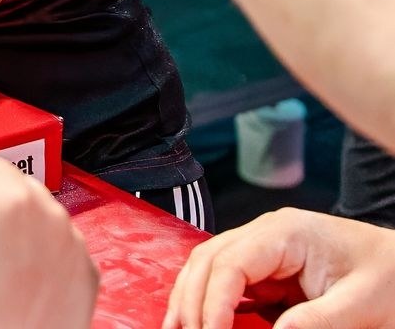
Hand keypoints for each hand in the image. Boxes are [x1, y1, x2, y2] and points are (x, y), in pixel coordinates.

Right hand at [164, 208, 394, 328]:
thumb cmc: (389, 277)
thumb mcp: (361, 306)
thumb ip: (317, 322)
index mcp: (287, 232)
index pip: (231, 263)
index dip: (212, 301)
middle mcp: (265, 232)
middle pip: (208, 259)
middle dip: (190, 300)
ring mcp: (262, 245)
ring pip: (207, 265)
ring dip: (189, 297)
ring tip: (176, 328)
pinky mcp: (264, 264)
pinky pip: (224, 278)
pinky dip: (206, 298)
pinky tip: (197, 320)